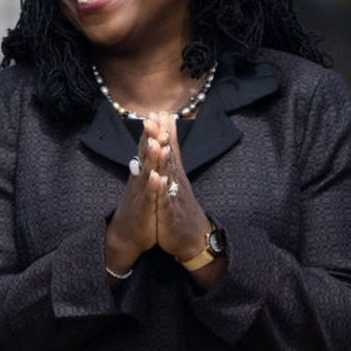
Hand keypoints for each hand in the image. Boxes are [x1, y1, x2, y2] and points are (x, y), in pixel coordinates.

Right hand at [104, 117, 165, 273]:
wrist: (126, 234)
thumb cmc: (138, 207)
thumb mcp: (143, 184)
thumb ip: (146, 164)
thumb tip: (149, 145)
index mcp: (141, 173)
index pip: (145, 148)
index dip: (150, 131)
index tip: (155, 113)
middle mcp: (139, 180)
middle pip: (144, 155)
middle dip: (149, 138)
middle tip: (153, 120)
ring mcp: (140, 194)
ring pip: (147, 173)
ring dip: (152, 158)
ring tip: (156, 143)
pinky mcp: (144, 209)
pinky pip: (149, 196)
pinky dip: (153, 187)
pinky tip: (157, 178)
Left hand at [152, 113, 209, 261]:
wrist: (193, 239)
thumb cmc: (181, 209)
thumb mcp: (176, 185)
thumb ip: (173, 165)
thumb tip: (169, 145)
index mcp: (175, 175)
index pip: (170, 149)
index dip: (165, 130)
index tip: (159, 111)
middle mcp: (176, 182)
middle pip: (169, 155)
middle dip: (163, 136)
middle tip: (157, 116)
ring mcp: (174, 196)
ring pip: (168, 174)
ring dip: (163, 157)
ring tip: (158, 140)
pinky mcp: (170, 213)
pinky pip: (165, 199)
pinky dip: (161, 188)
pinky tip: (158, 178)